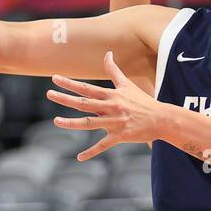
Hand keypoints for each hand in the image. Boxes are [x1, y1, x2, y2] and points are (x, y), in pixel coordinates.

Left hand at [47, 51, 166, 160]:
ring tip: (56, 121)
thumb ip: (114, 70)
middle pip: (84, 103)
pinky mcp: (120, 136)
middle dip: (65, 98)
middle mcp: (111, 107)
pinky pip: (103, 145)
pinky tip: (79, 157)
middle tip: (49, 94)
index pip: (87, 88)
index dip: (70, 83)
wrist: (161, 119)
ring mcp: (115, 123)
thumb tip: (108, 53)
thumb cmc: (142, 101)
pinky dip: (91, 152)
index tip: (55, 78)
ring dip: (72, 123)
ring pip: (89, 123)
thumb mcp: (127, 84)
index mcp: (112, 95)